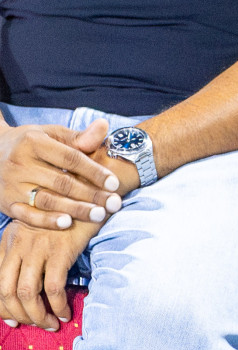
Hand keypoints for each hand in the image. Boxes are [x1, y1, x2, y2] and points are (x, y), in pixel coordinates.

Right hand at [0, 121, 120, 230]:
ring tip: (98, 215)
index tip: (114, 183)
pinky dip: (46, 221)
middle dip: (90, 194)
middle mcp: (20, 164)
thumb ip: (78, 136)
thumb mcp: (51, 133)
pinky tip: (67, 223)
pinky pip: (27, 215)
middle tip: (114, 204)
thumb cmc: (31, 143)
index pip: (70, 158)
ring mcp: (11, 186)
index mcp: (34, 143)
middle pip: (61, 182)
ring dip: (74, 209)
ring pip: (46, 200)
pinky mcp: (6, 203)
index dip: (94, 171)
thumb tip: (104, 126)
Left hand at [0, 218, 96, 330]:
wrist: (93, 192)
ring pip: (26, 293)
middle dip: (18, 315)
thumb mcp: (38, 227)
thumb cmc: (69, 212)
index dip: (2, 306)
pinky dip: (57, 305)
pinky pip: (52, 288)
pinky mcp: (60, 250)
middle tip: (34, 324)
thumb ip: (27, 249)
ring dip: (37, 315)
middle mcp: (18, 243)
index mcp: (10, 239)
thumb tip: (30, 286)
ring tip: (50, 323)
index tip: (14, 319)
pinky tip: (64, 311)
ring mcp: (38, 247)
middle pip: (6, 290)